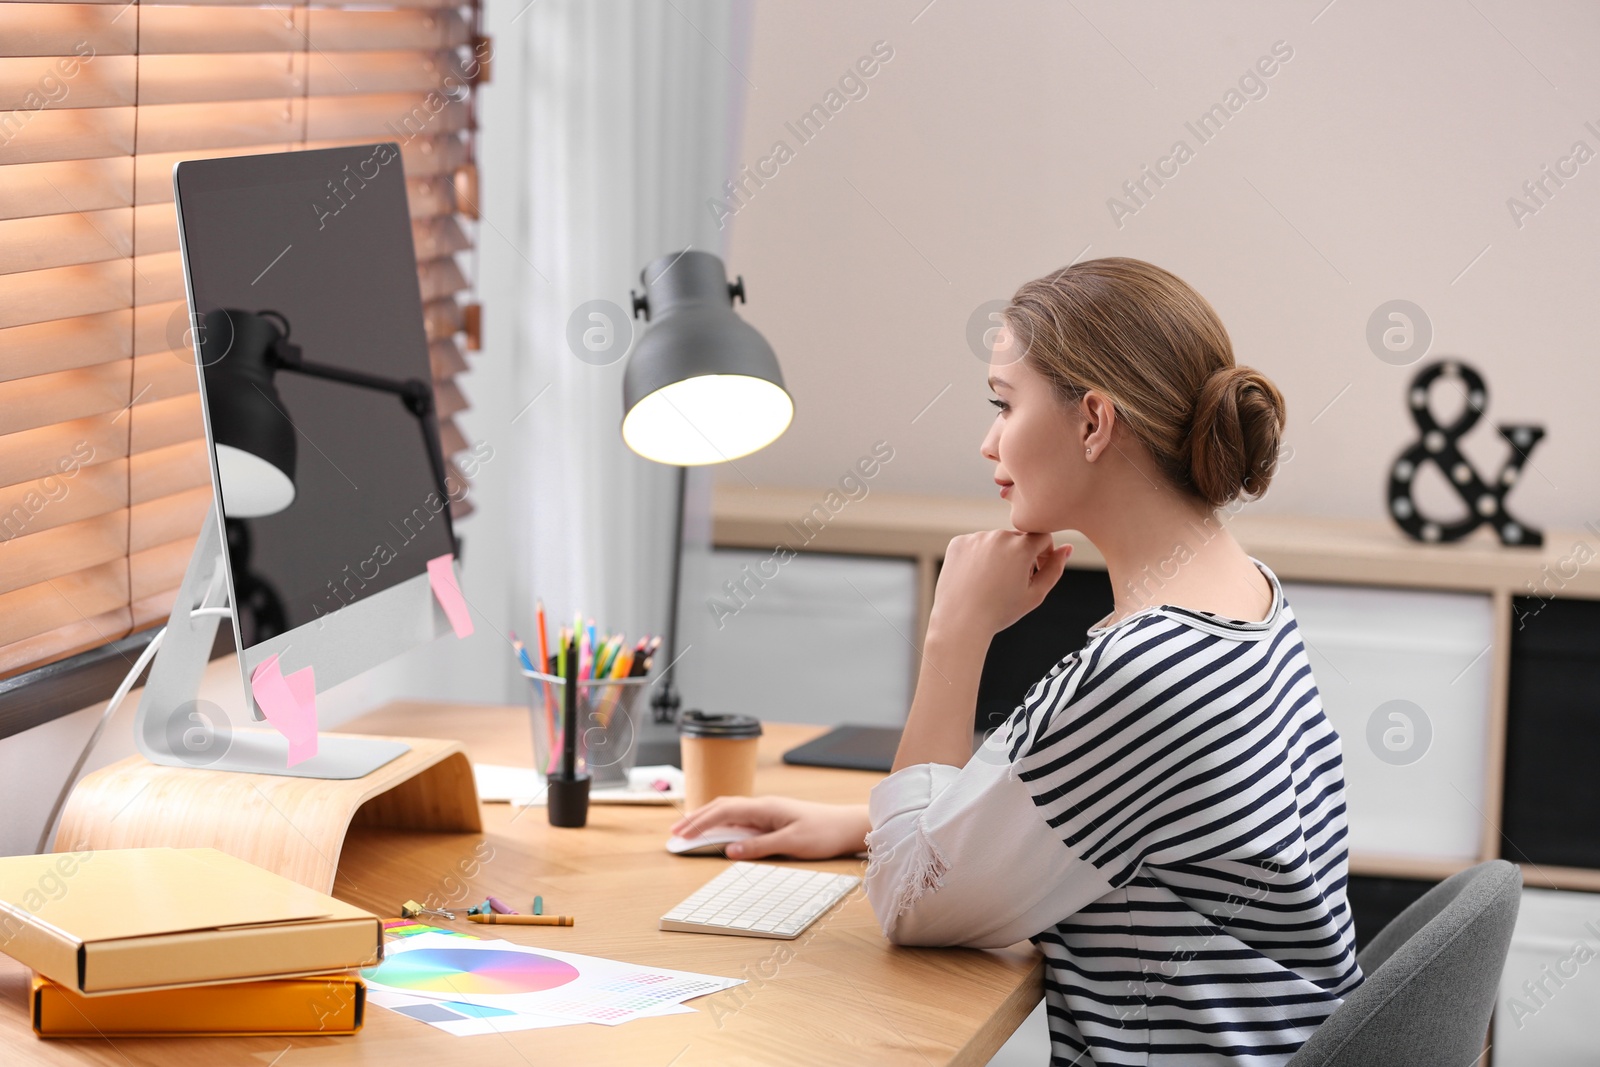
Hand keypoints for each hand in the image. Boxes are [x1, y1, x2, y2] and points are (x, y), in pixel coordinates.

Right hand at [669, 797, 870, 859]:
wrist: (847, 826)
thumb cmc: (824, 833)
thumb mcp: (791, 843)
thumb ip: (759, 846)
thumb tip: (729, 850)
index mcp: (765, 808)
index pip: (723, 811)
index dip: (699, 823)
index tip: (680, 835)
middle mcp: (763, 806)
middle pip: (721, 807)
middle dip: (696, 819)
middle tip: (674, 832)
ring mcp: (767, 811)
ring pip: (729, 811)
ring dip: (707, 820)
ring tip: (688, 830)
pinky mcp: (773, 819)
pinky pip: (740, 819)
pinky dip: (722, 824)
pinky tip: (717, 831)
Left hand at [930, 530, 1071, 638]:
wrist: (960, 622)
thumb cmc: (1000, 612)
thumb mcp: (1035, 594)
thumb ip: (1054, 569)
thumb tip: (1067, 548)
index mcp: (1021, 546)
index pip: (1043, 537)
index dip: (1044, 554)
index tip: (1036, 570)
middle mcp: (999, 536)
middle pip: (1018, 539)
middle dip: (1020, 556)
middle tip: (1011, 583)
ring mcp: (976, 538)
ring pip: (995, 541)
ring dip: (998, 555)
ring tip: (991, 583)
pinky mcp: (958, 543)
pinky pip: (975, 544)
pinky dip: (977, 557)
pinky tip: (975, 578)